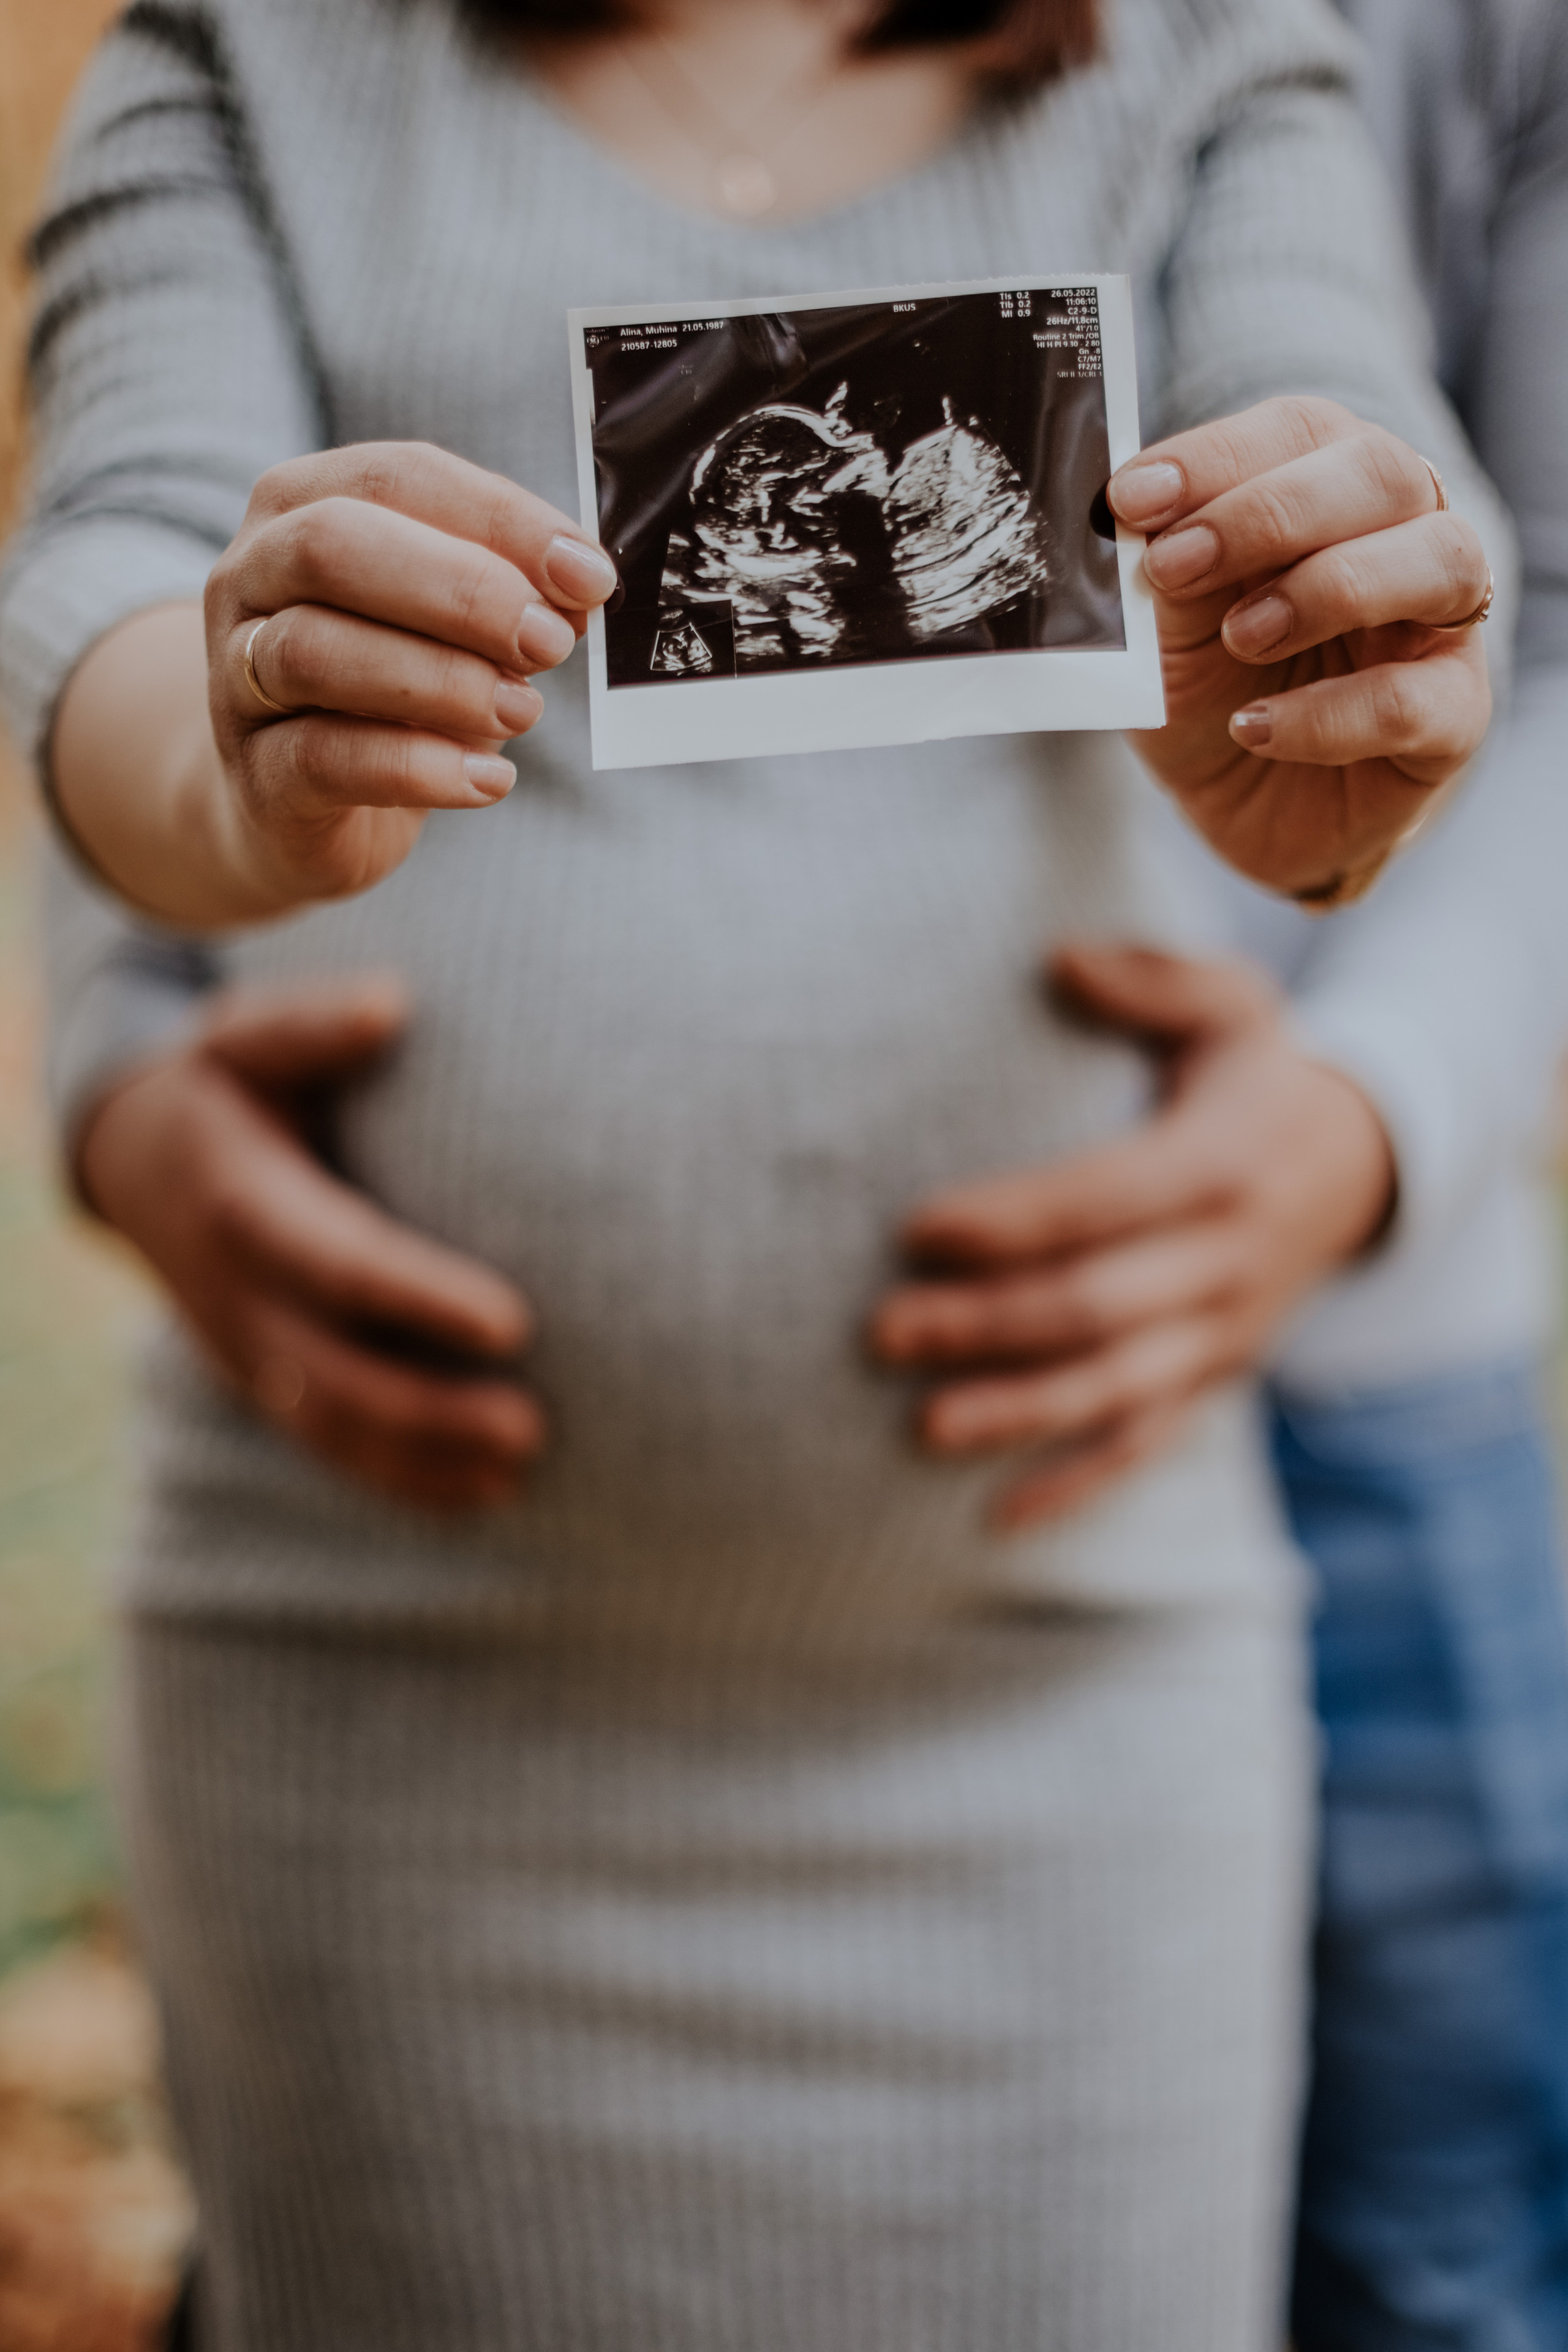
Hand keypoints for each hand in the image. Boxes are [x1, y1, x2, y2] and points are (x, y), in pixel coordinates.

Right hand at [78, 976, 544, 1508]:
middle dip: (433, 1413)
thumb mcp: (246, 1037)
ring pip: (332, 1430)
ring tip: (523, 1468)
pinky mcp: (260, 1383)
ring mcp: (244, 1351)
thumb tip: (392, 1005)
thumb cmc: (226, 1084)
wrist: (136, 1158)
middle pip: (335, 1376)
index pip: (341, 1263)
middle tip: (535, 1426)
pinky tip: (486, 1495)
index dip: (423, 1298)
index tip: (516, 1322)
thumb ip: (312, 1026)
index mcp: (242, 1203)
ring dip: (426, 1460)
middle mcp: (237, 1294)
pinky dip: (402, 1481)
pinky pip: (328, 1447)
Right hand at [203, 440, 616, 909]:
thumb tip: (581, 585)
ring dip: (441, 681)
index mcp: (301, 506)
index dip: (499, 519)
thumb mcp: (450, 623)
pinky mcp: (255, 774)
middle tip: (550, 642)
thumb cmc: (392, 691)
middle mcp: (249, 577)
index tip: (587, 576)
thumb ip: (505, 588)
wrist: (305, 809)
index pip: (397, 477)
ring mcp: (235, 677)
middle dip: (461, 591)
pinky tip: (489, 779)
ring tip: (524, 710)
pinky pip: (324, 759)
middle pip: (334, 546)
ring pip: (316, 652)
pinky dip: (420, 768)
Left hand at [870, 943, 1394, 1526]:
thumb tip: (1060, 958)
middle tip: (880, 1329)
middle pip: (1095, 1305)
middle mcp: (1226, 1261)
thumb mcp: (1234, 1005)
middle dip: (985, 1324)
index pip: (1103, 1200)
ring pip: (1114, 1389)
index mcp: (1220, 1164)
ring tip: (921, 1425)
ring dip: (1018, 1412)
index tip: (917, 1226)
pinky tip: (997, 1517)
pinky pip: (1144, 1445)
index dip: (1012, 1218)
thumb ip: (1153, 979)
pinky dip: (1076, 1484)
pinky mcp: (1215, 1380)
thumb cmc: (1259, 1076)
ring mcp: (1222, 1333)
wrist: (1360, 1169)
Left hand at [1108, 397, 1492, 903]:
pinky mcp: (1455, 715)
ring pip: (1437, 560)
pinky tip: (1256, 729)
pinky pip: (1413, 699)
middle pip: (1381, 473)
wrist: (1247, 811)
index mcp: (1331, 485)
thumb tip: (1132, 520)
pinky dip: (1327, 714)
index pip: (1299, 431)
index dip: (1216, 457)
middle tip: (1176, 566)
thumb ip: (1166, 572)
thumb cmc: (1216, 695)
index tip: (1133, 498)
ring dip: (1326, 590)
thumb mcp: (1165, 630)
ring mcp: (1443, 622)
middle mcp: (1405, 533)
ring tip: (1241, 639)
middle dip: (1270, 513)